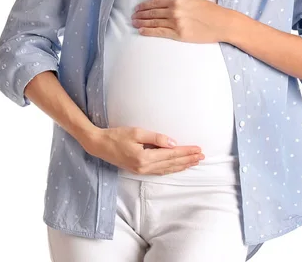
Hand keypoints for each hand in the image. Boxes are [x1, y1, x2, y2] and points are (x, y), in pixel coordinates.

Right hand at [84, 126, 204, 175]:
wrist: (99, 145)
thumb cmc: (116, 135)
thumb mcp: (137, 132)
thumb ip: (156, 137)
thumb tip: (173, 143)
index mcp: (144, 157)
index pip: (171, 155)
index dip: (186, 152)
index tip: (198, 149)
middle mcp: (144, 167)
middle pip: (172, 164)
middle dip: (188, 160)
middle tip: (202, 156)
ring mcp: (141, 171)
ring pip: (167, 169)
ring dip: (182, 165)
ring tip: (194, 162)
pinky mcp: (139, 170)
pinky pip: (160, 171)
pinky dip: (172, 168)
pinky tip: (178, 167)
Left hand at [131, 0, 231, 42]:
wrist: (221, 23)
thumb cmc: (208, 9)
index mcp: (177, 0)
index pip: (155, 3)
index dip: (144, 6)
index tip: (137, 8)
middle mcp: (174, 11)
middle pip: (152, 13)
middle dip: (141, 14)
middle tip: (133, 16)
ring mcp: (176, 23)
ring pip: (154, 22)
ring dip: (142, 23)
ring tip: (134, 23)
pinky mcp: (179, 34)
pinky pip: (160, 32)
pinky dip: (149, 32)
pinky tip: (142, 31)